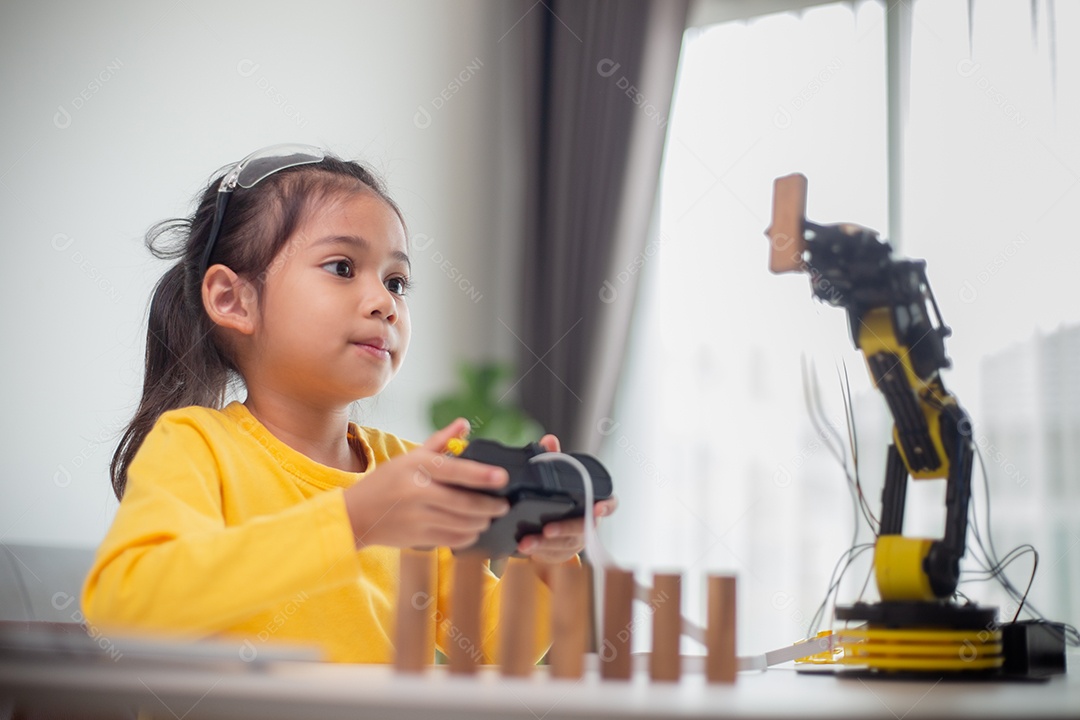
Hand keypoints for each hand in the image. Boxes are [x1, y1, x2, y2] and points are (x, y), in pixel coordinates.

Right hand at [342, 419, 510, 549]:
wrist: (355, 515)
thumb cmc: (386, 483)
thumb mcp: (410, 458)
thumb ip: (440, 441)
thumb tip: (464, 424)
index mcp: (416, 466)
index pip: (455, 470)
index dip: (481, 475)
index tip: (502, 478)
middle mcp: (416, 491)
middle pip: (463, 502)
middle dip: (490, 506)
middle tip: (503, 505)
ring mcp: (417, 517)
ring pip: (461, 523)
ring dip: (481, 522)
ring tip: (489, 517)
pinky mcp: (417, 537)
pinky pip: (452, 539)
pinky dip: (468, 536)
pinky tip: (473, 530)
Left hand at [515, 434, 618, 564]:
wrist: (551, 525)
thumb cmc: (560, 497)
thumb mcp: (557, 477)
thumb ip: (556, 458)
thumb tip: (549, 440)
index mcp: (593, 503)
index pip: (610, 504)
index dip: (607, 506)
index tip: (598, 508)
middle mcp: (589, 523)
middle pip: (584, 529)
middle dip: (566, 529)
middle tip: (548, 529)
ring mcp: (577, 540)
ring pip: (566, 545)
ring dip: (545, 544)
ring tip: (527, 542)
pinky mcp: (562, 552)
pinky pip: (553, 555)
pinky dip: (538, 552)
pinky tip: (524, 547)